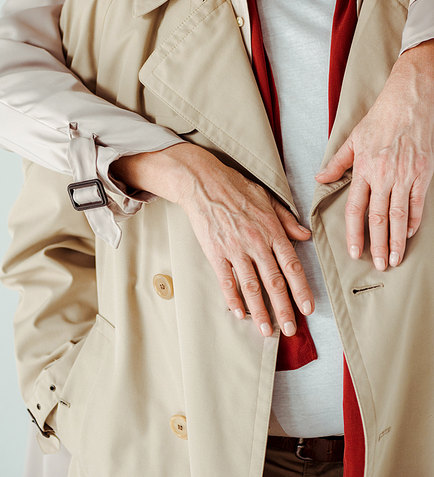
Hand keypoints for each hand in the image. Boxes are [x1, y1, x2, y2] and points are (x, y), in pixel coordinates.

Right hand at [111, 143, 313, 336]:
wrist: (204, 182)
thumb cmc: (236, 188)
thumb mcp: (268, 199)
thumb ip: (287, 220)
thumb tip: (305, 236)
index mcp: (272, 230)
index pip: (292, 265)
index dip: (301, 289)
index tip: (308, 308)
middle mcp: (256, 242)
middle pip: (274, 282)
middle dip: (284, 309)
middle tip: (291, 330)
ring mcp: (235, 249)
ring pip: (251, 287)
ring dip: (260, 311)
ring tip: (266, 330)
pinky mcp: (215, 252)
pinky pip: (226, 281)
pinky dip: (233, 299)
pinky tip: (239, 313)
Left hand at [316, 40, 433, 269]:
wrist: (408, 102)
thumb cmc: (380, 119)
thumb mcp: (353, 139)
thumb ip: (337, 163)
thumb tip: (319, 177)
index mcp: (364, 169)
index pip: (355, 209)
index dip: (354, 233)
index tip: (354, 251)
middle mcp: (384, 176)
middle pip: (379, 219)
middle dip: (377, 245)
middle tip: (377, 266)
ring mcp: (405, 176)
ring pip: (400, 217)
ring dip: (397, 241)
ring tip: (394, 260)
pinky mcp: (422, 174)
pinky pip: (417, 204)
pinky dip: (413, 222)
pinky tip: (409, 235)